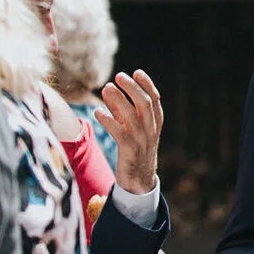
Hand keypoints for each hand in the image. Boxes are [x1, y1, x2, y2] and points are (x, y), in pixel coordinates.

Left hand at [97, 71, 163, 193]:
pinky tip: (97, 112)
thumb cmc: (134, 149)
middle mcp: (151, 130)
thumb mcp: (133, 128)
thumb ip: (123, 110)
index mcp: (155, 123)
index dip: (147, 84)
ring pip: (132, 116)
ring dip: (118, 100)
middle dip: (132, 88)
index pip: (155, 99)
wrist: (139, 181)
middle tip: (118, 76)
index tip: (136, 72)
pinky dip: (108, 120)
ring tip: (106, 88)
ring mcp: (141, 141)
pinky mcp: (129, 152)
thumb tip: (109, 90)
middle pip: (144, 104)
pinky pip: (120, 133)